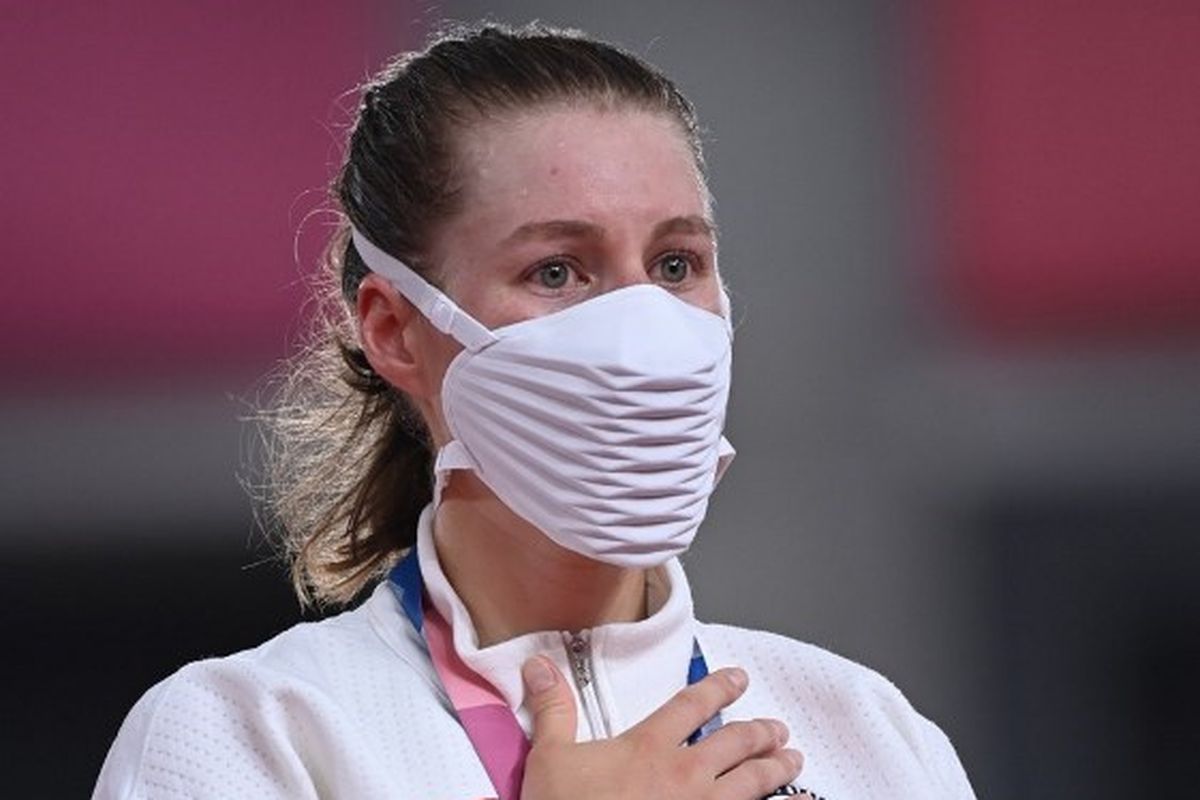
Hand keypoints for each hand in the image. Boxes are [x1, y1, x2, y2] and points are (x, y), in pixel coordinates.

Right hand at [519, 656, 803, 799]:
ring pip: (753, 782)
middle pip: (735, 743)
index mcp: (649, 747)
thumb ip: (553, 710)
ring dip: (776, 768)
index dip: (719, 687)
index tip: (738, 678)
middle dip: (759, 732)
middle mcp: (684, 775)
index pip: (692, 705)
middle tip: (777, 728)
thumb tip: (540, 666)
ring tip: (792, 759)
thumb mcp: (551, 759)